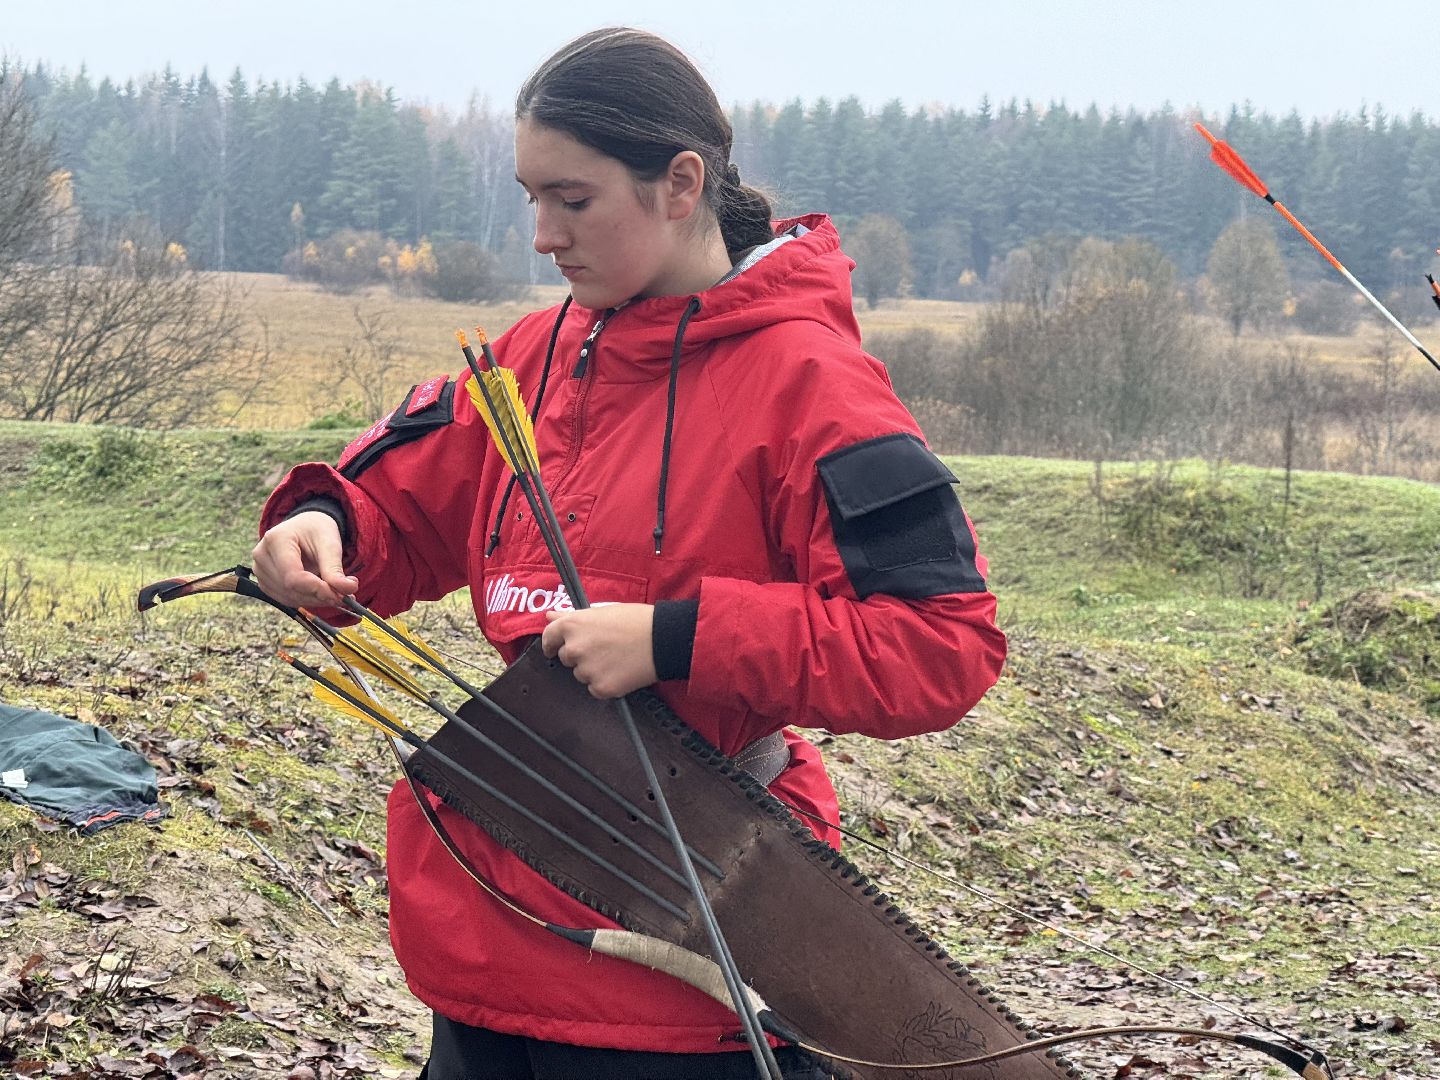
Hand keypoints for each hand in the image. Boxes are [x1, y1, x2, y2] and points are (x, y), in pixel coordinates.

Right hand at [251, 512, 358, 608]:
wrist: (304, 528)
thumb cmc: (316, 531)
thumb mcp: (329, 542)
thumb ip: (335, 568)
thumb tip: (348, 590)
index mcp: (276, 539)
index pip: (293, 576)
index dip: (317, 590)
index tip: (341, 595)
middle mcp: (262, 556)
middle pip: (291, 589)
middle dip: (320, 596)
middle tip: (346, 596)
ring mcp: (260, 571)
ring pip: (289, 598)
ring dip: (316, 600)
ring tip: (336, 592)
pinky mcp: (265, 583)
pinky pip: (287, 599)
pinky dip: (308, 600)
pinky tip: (322, 592)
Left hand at [541, 604, 656, 698]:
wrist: (663, 639)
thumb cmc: (636, 621)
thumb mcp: (602, 611)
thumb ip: (572, 617)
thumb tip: (550, 616)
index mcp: (573, 625)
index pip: (548, 637)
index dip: (550, 644)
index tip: (552, 649)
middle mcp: (575, 648)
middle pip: (566, 658)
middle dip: (579, 655)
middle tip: (603, 649)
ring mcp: (586, 670)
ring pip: (581, 674)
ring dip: (593, 670)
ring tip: (617, 658)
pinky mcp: (601, 687)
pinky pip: (595, 688)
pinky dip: (605, 683)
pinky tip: (622, 671)